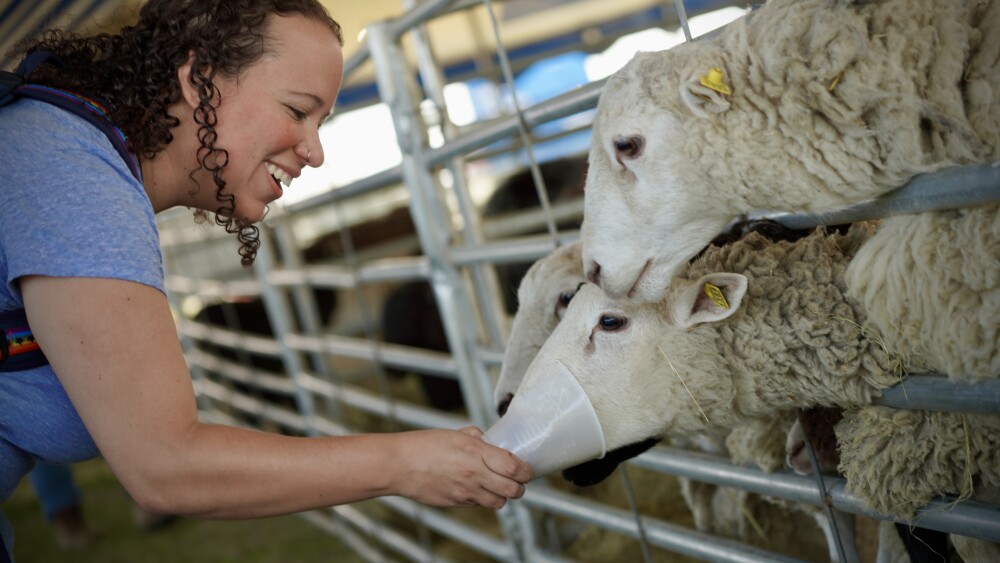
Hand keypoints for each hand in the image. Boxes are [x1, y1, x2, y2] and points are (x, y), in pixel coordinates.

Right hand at [388, 427, 531, 508]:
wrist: (399, 465)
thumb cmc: (423, 445)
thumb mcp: (454, 434)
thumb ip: (476, 437)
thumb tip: (489, 440)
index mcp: (475, 452)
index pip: (514, 467)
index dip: (525, 470)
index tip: (526, 468)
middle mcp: (474, 474)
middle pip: (512, 490)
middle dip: (519, 487)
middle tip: (518, 480)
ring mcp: (465, 492)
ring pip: (498, 502)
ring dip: (502, 495)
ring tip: (497, 486)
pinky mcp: (456, 502)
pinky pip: (477, 504)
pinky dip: (481, 498)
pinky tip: (474, 488)